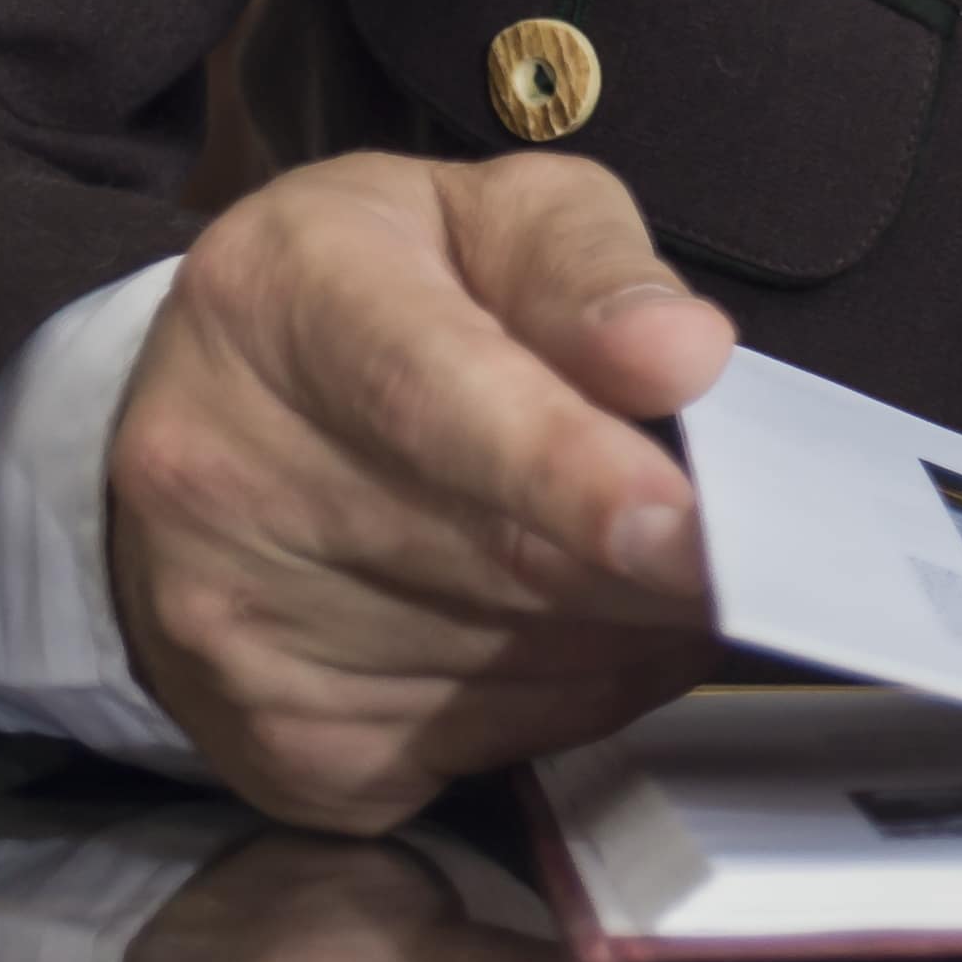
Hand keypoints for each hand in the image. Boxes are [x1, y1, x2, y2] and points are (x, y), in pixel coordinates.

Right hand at [104, 147, 737, 829]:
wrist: (208, 415)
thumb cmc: (386, 291)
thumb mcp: (487, 214)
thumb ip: (589, 269)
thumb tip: (685, 354)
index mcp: (278, 296)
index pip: (429, 397)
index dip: (566, 473)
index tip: (679, 524)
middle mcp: (218, 466)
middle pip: (489, 555)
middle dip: (649, 567)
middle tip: (753, 547)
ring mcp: (230, 622)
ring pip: (503, 665)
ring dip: (621, 632)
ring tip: (653, 568)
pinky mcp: (272, 742)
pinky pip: (483, 747)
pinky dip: (569, 699)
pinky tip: (577, 631)